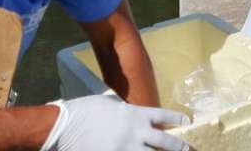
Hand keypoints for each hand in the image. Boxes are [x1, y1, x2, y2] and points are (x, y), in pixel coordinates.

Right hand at [41, 93, 190, 150]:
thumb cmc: (84, 110)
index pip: (163, 116)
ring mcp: (126, 149)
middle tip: (186, 149)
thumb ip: (125, 111)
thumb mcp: (109, 104)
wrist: (63, 126)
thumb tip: (132, 116)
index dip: (177, 119)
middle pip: (165, 142)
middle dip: (178, 147)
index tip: (186, 122)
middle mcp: (135, 133)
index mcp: (135, 115)